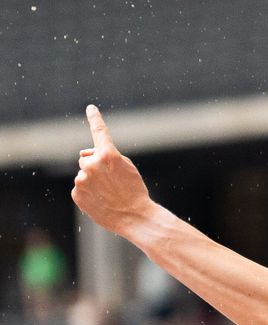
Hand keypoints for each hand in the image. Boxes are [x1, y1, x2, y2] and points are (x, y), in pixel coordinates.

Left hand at [71, 105, 154, 236]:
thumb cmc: (134, 190)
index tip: (91, 108)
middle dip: (95, 164)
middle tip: (110, 179)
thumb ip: (107, 156)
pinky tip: (100, 200)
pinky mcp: (76, 193)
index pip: (100, 131)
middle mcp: (91, 164)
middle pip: (87, 157)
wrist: (134, 216)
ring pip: (84, 173)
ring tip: (107, 192)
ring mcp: (82, 180)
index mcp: (108, 155)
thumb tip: (84, 154)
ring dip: (92, 179)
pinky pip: (81, 187)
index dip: (95, 118)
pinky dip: (89, 192)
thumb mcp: (127, 167)